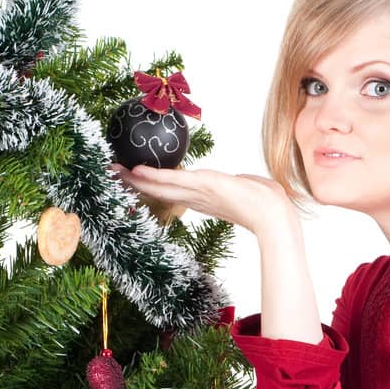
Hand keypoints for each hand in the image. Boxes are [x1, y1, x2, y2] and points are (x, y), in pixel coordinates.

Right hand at [110, 164, 292, 235]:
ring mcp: (199, 193)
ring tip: (118, 174)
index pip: (173, 189)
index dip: (153, 185)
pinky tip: (139, 173)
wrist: (275, 215)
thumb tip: (241, 182)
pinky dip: (156, 177)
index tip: (134, 179)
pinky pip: (175, 181)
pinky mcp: (204, 187)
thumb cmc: (266, 202)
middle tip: (114, 175)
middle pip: (161, 189)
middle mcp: (197, 198)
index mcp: (205, 197)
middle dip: (137, 183)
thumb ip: (238, 184)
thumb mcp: (247, 189)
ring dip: (139, 180)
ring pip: (163, 185)